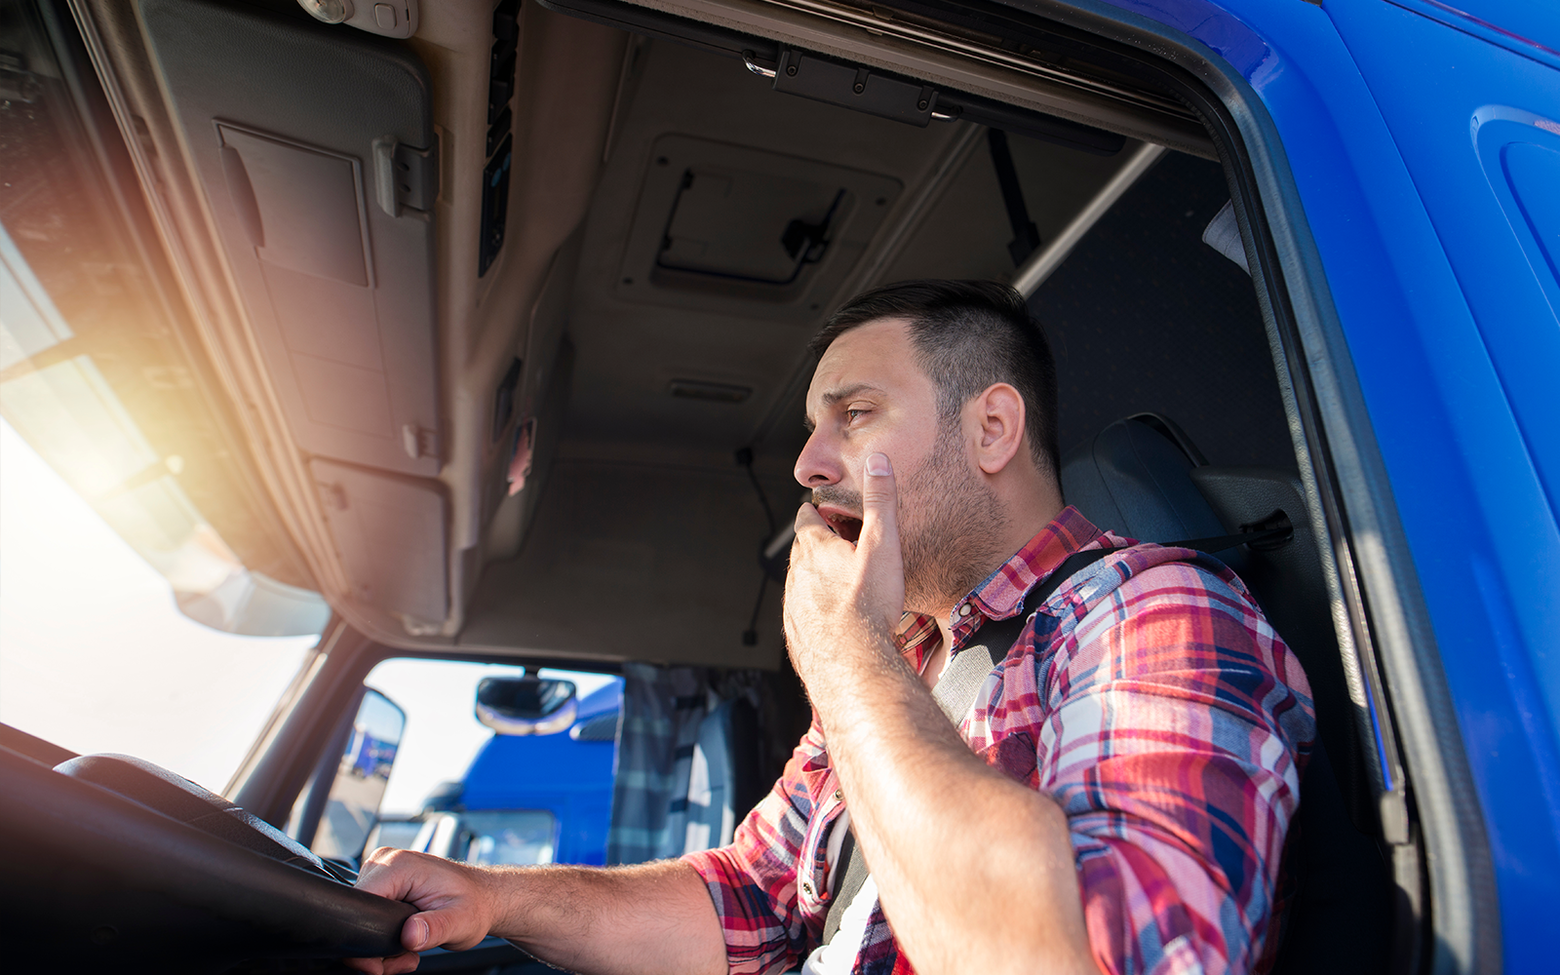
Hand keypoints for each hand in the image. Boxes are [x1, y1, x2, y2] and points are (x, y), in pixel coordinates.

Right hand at [345, 848, 497, 973]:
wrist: (482, 897)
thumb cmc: (474, 904)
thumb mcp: (461, 921)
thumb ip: (435, 929)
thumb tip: (410, 935)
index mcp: (399, 866)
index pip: (359, 904)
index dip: (366, 937)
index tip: (382, 961)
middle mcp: (386, 863)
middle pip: (357, 914)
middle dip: (376, 945)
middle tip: (407, 956)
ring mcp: (382, 872)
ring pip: (361, 918)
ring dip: (381, 944)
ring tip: (412, 949)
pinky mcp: (383, 884)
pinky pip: (369, 914)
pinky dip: (384, 934)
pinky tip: (407, 940)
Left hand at [784, 452, 904, 685]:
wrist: (852, 661)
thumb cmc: (868, 604)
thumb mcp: (882, 544)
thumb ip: (880, 502)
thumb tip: (878, 463)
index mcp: (814, 547)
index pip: (806, 518)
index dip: (817, 512)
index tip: (826, 511)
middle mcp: (796, 573)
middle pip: (802, 550)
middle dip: (818, 545)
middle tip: (840, 546)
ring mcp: (792, 604)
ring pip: (800, 582)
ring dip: (816, 578)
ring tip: (840, 583)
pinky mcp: (795, 631)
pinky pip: (802, 612)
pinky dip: (815, 609)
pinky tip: (833, 618)